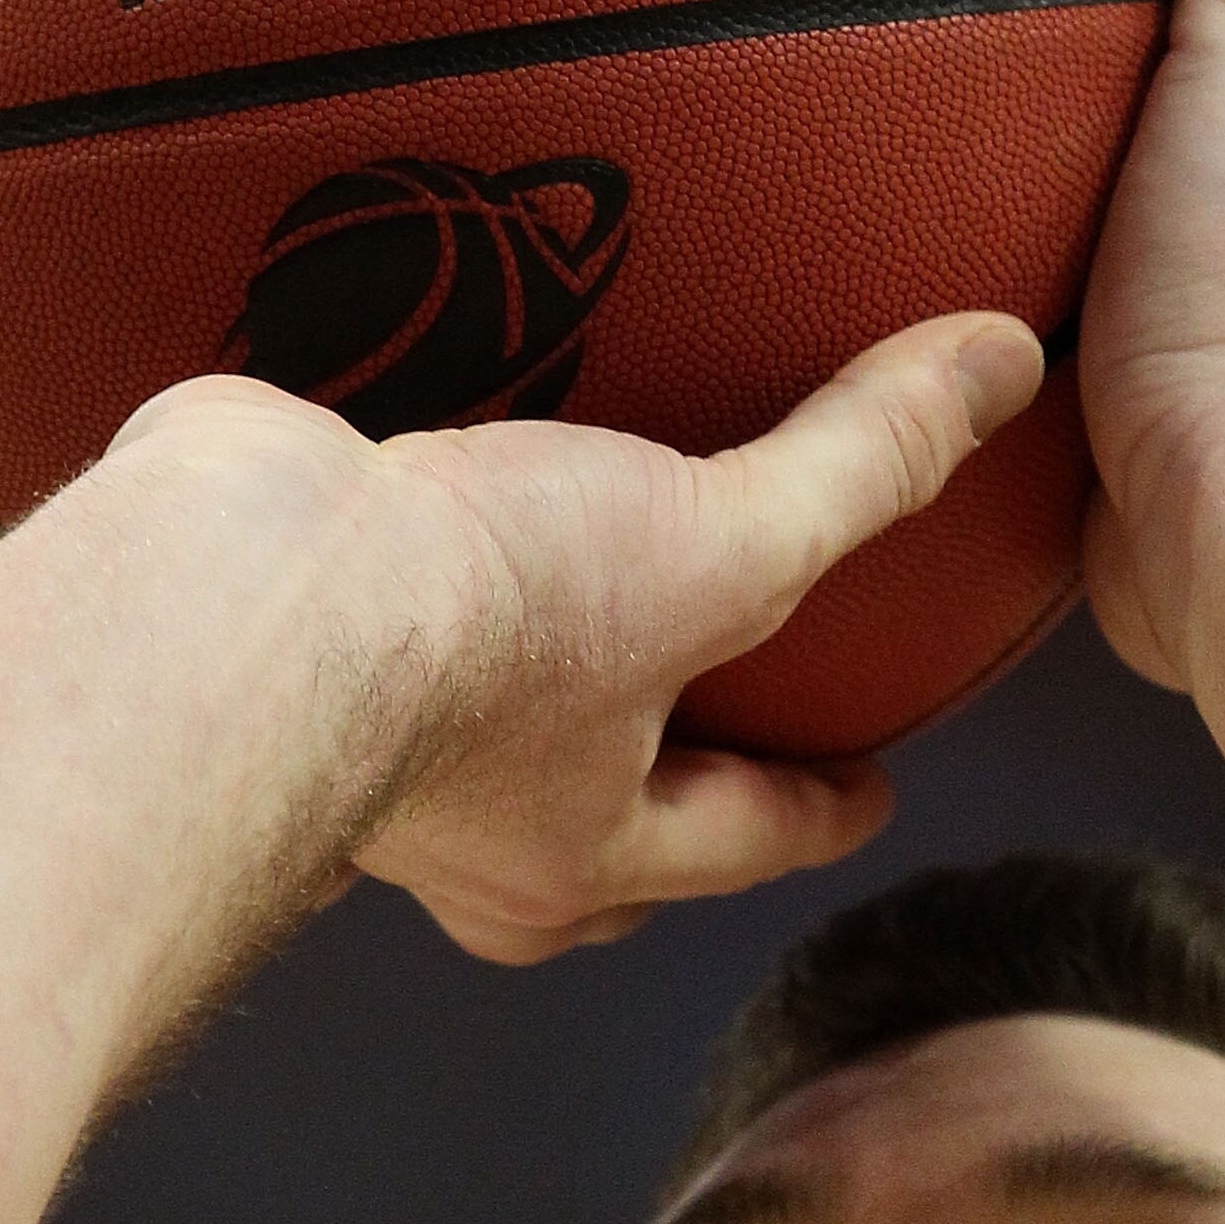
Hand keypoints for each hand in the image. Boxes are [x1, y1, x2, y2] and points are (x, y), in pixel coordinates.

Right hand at [141, 310, 1042, 965]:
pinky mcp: (278, 645)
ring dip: (527, 698)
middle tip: (715, 726)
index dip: (821, 805)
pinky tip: (412, 510)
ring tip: (568, 604)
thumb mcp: (715, 543)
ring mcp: (359, 750)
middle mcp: (467, 833)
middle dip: (660, 793)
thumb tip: (998, 370)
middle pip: (599, 836)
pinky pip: (370, 634)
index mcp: (585, 853)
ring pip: (478, 753)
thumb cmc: (470, 627)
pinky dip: (405, 593)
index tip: (870, 788)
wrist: (225, 593)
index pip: (746, 839)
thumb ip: (856, 465)